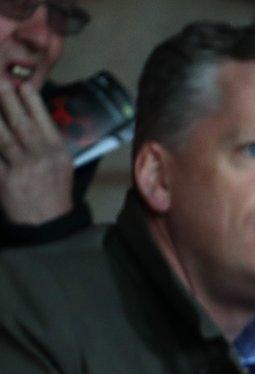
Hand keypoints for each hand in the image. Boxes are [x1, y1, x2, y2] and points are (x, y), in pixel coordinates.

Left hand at [0, 79, 73, 224]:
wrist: (47, 223)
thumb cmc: (55, 190)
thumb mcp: (63, 164)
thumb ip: (49, 140)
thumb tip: (33, 116)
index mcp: (58, 151)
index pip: (44, 120)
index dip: (32, 101)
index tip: (22, 84)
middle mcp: (41, 158)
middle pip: (21, 124)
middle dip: (8, 101)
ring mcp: (22, 170)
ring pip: (3, 138)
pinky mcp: (4, 182)